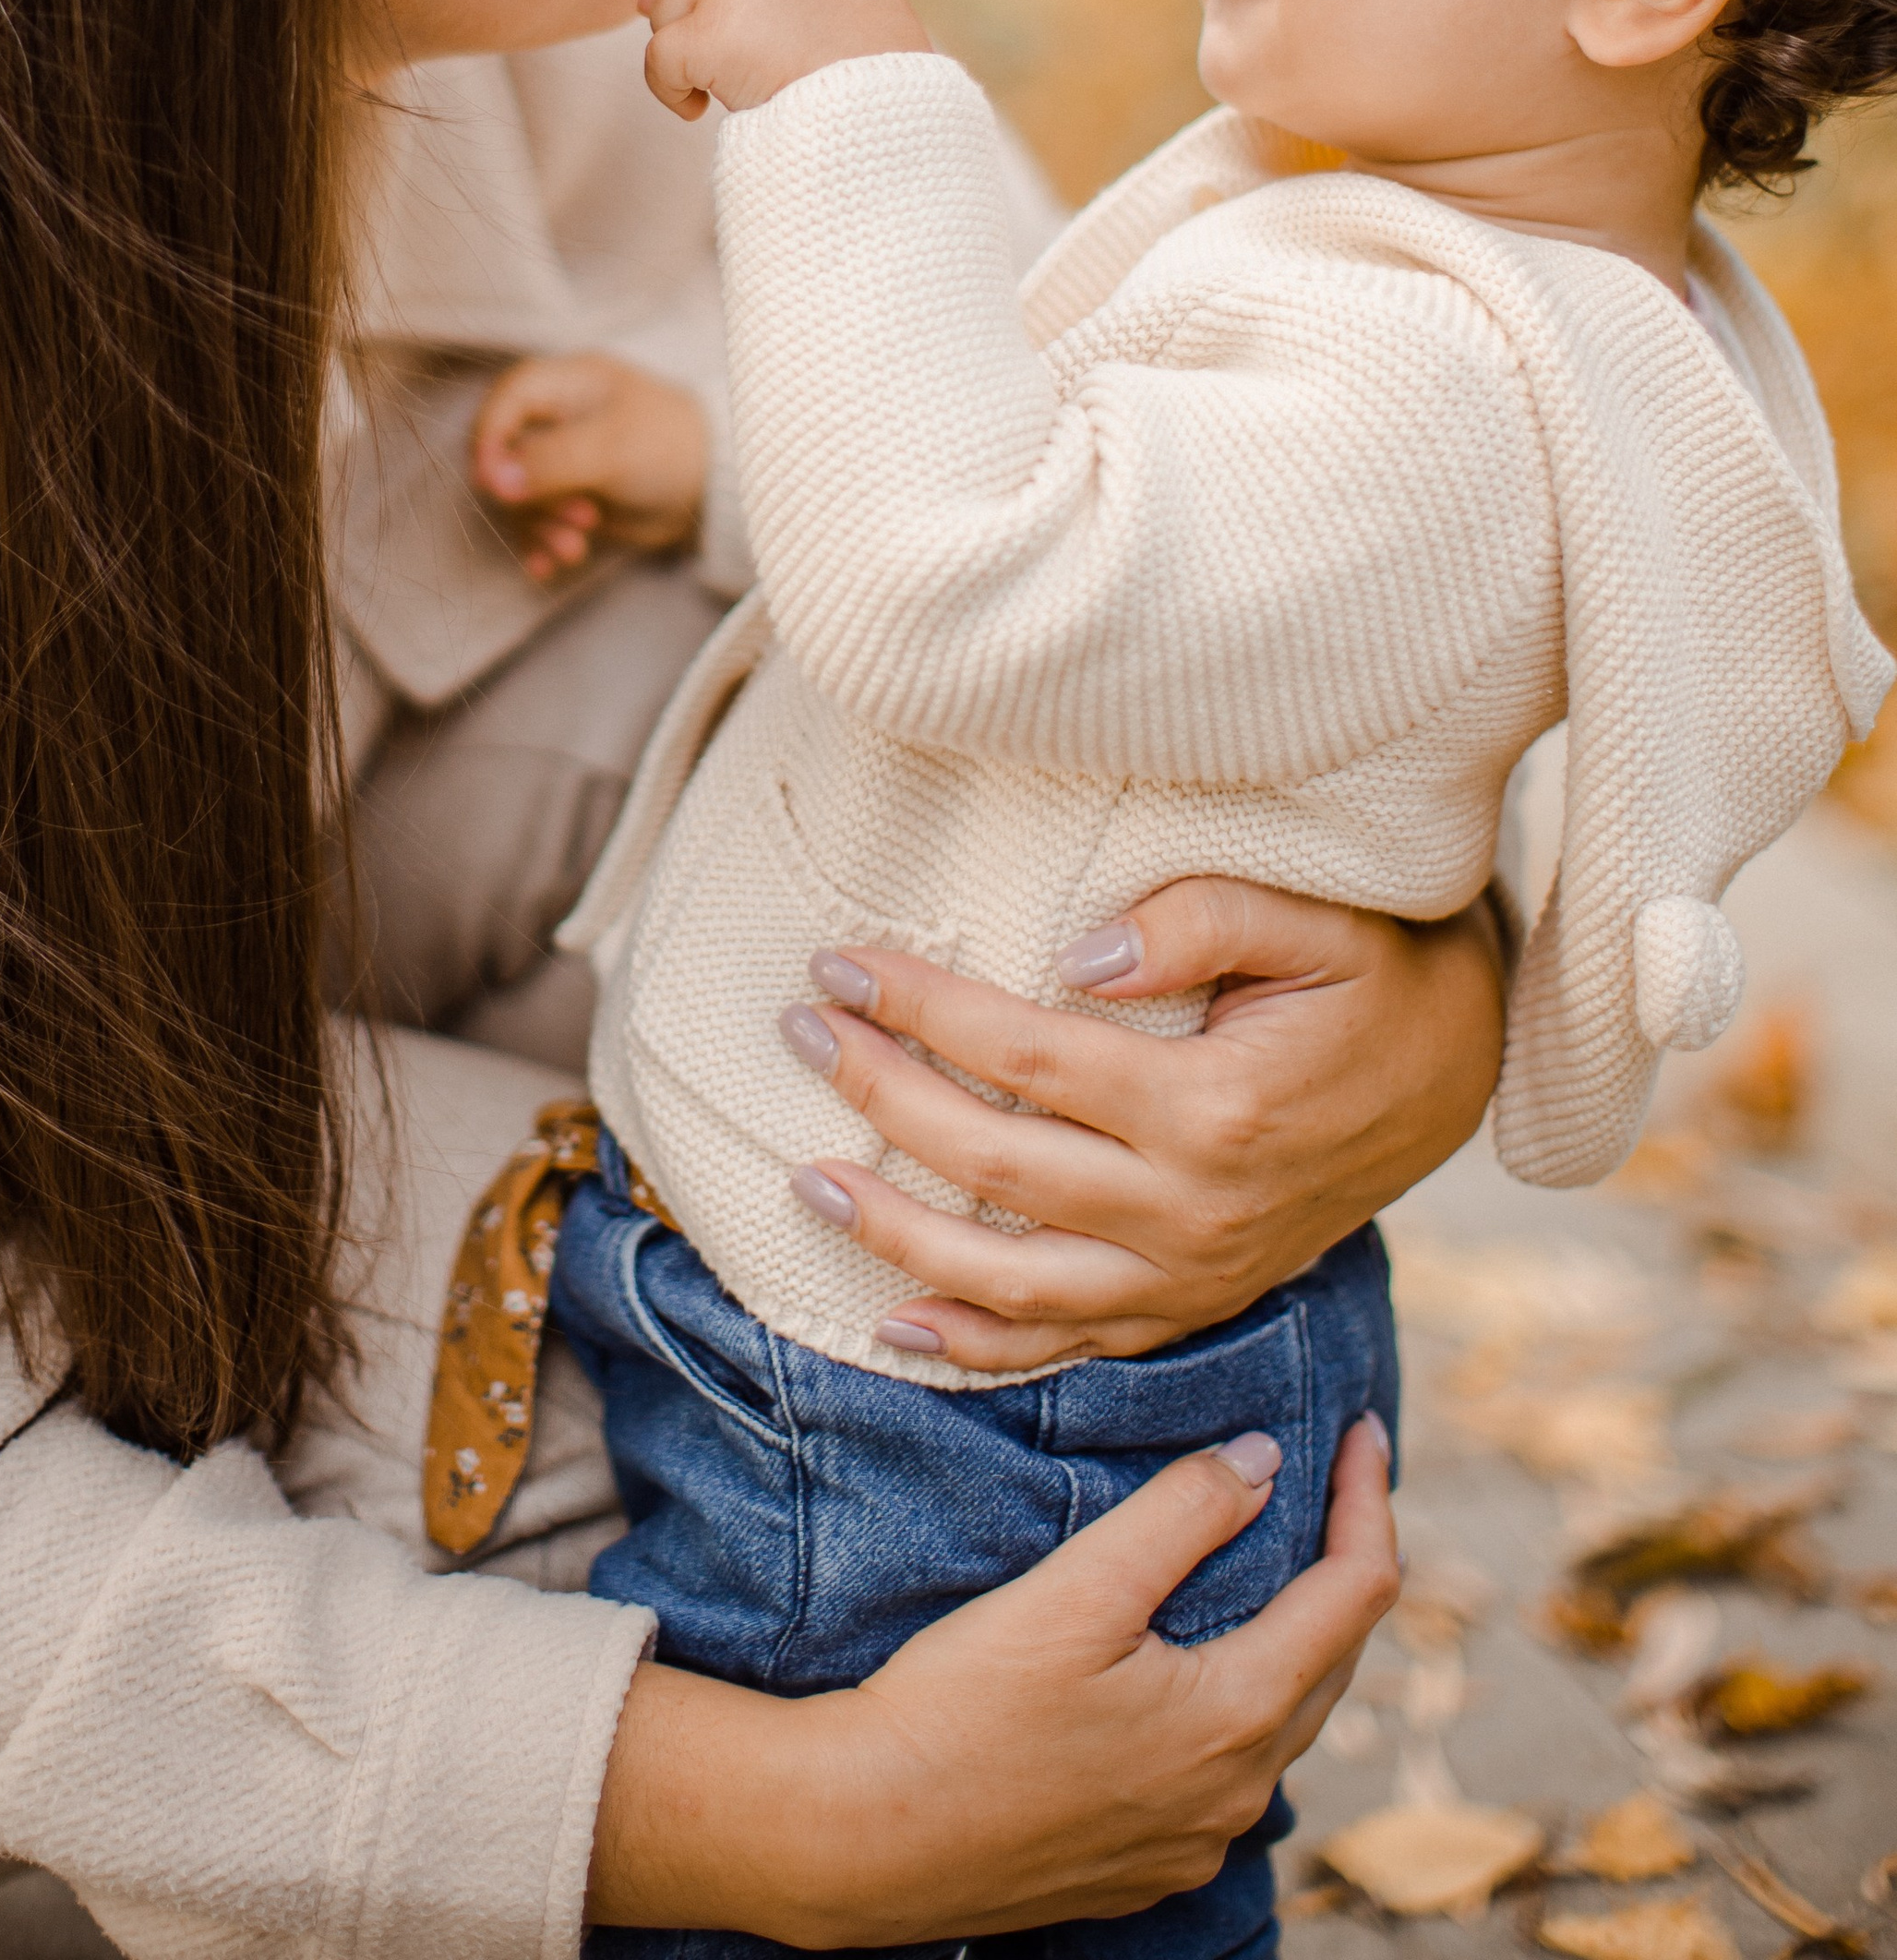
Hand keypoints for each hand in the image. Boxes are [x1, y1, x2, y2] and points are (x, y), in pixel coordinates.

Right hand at [470, 352, 707, 578]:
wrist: (713, 491)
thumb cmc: (670, 446)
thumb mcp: (613, 448)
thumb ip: (551, 460)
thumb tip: (492, 480)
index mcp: (564, 383)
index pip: (504, 402)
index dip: (491, 442)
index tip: (496, 487)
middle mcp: (553, 418)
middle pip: (504, 456)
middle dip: (531, 498)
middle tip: (578, 520)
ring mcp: (557, 459)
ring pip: (517, 495)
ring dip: (538, 526)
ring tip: (575, 548)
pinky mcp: (565, 496)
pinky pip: (533, 520)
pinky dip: (539, 542)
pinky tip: (549, 566)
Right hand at [589, 1418, 1397, 1941]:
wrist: (866, 1837)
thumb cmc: (962, 1710)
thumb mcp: (1076, 1592)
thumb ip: (1180, 1516)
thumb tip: (1265, 1461)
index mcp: (1234, 1718)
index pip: (1355, 1594)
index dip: (1369, 1502)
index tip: (1363, 1431)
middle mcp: (1235, 1797)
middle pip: (1331, 1664)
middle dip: (1340, 1569)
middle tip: (1330, 1488)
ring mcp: (1191, 1844)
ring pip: (1279, 1725)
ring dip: (1290, 1642)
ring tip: (1271, 1568)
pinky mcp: (1143, 1868)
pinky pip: (1224, 1777)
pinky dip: (1234, 1706)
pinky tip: (1189, 1673)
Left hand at [640, 0, 929, 121]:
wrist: (883, 112)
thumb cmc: (868, 65)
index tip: (703, 15)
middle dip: (686, 12)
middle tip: (710, 57)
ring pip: (665, 12)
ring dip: (682, 52)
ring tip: (719, 87)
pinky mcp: (706, 34)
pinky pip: (655, 57)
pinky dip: (668, 89)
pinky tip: (696, 109)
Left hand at [780, 878, 1505, 1371]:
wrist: (1464, 1066)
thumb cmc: (1376, 970)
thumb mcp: (1312, 918)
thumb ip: (1196, 918)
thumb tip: (1071, 957)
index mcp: (1215, 1105)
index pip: (1027, 1056)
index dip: (922, 1011)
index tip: (839, 967)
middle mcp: (1195, 1209)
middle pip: (997, 1166)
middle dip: (881, 1100)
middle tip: (799, 1036)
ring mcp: (1194, 1273)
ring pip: (1016, 1280)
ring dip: (899, 1238)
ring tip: (807, 1183)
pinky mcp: (1195, 1304)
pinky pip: (1072, 1345)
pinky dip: (981, 1347)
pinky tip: (899, 1324)